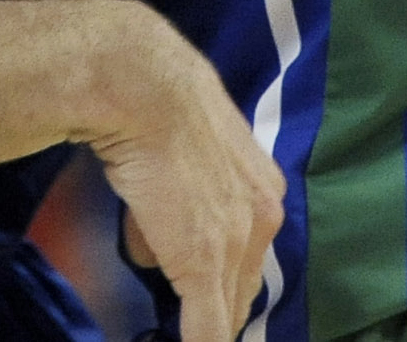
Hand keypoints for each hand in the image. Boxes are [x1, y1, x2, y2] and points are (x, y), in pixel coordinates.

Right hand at [84, 9, 283, 341]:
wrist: (145, 88)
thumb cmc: (156, 98)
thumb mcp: (183, 145)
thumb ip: (177, 196)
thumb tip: (148, 243)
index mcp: (261, 184)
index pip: (250, 249)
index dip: (226, 275)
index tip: (208, 292)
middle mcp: (261, 213)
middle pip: (245, 281)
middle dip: (221, 302)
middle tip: (200, 317)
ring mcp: (234, 242)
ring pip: (228, 306)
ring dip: (206, 319)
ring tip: (191, 325)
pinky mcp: (202, 264)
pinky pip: (206, 326)